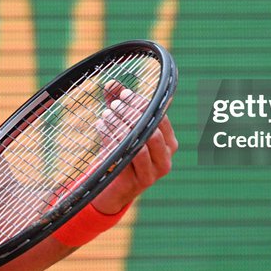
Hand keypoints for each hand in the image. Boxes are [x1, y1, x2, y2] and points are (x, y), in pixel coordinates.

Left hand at [91, 81, 178, 213]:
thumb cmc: (121, 152)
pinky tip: (101, 128)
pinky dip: (112, 140)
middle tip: (115, 104)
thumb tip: (111, 83)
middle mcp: (166, 157)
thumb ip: (119, 104)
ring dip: (121, 127)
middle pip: (152, 129)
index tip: (124, 94)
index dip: (142, 103)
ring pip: (140, 144)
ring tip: (106, 115)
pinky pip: (126, 157)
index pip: (160, 116)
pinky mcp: (139, 181)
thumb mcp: (121, 126)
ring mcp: (154, 171)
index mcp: (168, 141)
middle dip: (132, 114)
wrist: (114, 188)